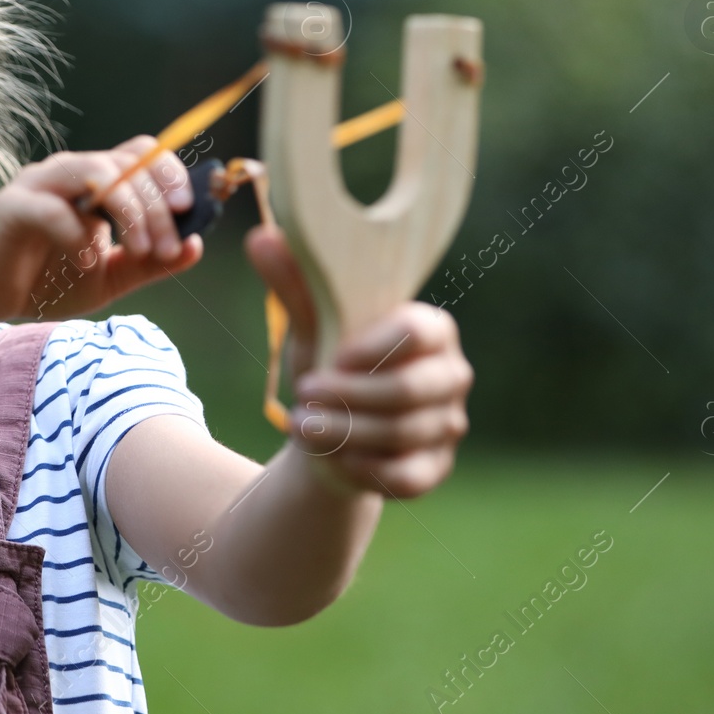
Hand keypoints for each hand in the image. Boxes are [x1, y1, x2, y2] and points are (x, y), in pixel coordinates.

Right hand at [0, 135, 204, 321]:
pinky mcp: (12, 207)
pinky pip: (53, 208)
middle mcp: (70, 174)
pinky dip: (78, 234)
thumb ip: (151, 262)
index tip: (190, 211)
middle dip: (157, 207)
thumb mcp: (111, 277)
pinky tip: (85, 261)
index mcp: (96, 182)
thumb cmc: (46, 280)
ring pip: (96, 172)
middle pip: (126, 164)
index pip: (142, 154)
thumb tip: (196, 244)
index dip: (171, 174)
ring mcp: (39, 185)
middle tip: (165, 249)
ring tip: (138, 250)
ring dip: (128, 211)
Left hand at [244, 224, 471, 497]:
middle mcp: (450, 374)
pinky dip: (364, 469)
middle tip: (303, 393)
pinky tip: (333, 457)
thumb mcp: (311, 326)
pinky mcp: (434, 468)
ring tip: (301, 425)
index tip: (332, 355)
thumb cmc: (328, 363)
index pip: (419, 331)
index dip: (373, 348)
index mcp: (431, 328)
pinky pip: (407, 476)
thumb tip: (263, 237)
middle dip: (350, 397)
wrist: (329, 429)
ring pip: (401, 435)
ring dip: (344, 432)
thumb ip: (296, 285)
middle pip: (410, 390)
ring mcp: (448, 424)